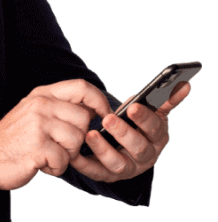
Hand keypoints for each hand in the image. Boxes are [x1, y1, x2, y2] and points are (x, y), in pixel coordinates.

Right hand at [0, 79, 111, 190]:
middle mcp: (41, 104)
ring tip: (50, 154)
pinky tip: (44, 164)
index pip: (82, 87)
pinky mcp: (37, 146)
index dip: (99, 101)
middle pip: (83, 119)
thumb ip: (60, 106)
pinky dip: (57, 168)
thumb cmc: (18, 137)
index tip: (104, 116)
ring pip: (77, 140)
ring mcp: (38, 124)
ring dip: (67, 155)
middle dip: (78, 138)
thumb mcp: (35, 110)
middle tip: (61, 146)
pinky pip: (64, 159)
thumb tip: (94, 110)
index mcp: (43, 93)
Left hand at [69, 80, 191, 182]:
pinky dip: (85, 165)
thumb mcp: (152, 110)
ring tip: (90, 134)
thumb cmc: (137, 122)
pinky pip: (96, 172)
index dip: (145, 119)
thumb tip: (184, 84)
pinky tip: (74, 154)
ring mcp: (128, 168)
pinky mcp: (108, 175)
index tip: (133, 107)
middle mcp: (145, 157)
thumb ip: (165, 98)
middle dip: (123, 133)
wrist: (125, 144)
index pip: (155, 129)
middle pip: (138, 148)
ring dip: (104, 150)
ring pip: (118, 164)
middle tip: (108, 119)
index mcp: (157, 138)